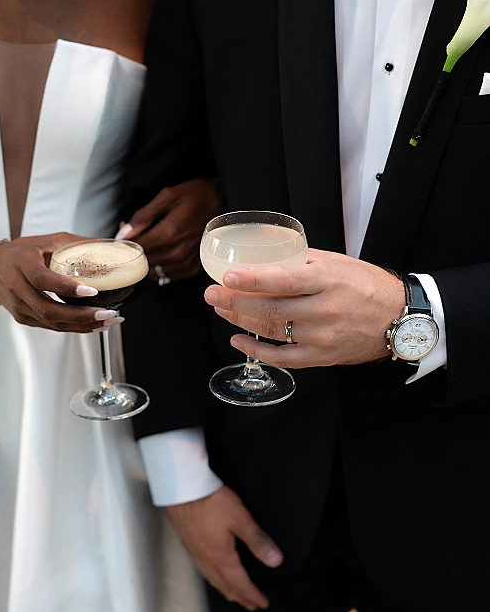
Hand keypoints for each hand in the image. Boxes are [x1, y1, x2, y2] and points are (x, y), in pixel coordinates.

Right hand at [0, 232, 123, 331]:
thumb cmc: (23, 252)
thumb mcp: (47, 240)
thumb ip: (76, 244)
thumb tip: (111, 246)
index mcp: (22, 262)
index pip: (42, 279)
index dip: (67, 288)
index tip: (91, 291)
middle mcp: (17, 287)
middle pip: (49, 309)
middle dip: (82, 316)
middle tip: (108, 314)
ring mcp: (19, 307)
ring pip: (53, 323)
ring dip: (83, 326)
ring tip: (108, 321)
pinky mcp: (23, 318)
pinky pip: (51, 326)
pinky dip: (74, 328)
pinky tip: (94, 325)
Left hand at [116, 178, 223, 281]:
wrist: (224, 201)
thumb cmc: (196, 196)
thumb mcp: (167, 196)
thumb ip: (143, 216)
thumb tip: (123, 233)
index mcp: (169, 233)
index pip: (137, 247)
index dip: (126, 242)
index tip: (124, 235)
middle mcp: (178, 252)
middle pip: (144, 261)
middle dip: (135, 251)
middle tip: (136, 237)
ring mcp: (187, 262)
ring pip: (153, 272)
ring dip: (146, 261)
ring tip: (149, 246)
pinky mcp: (194, 269)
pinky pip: (167, 276)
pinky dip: (159, 268)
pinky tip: (160, 255)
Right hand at [165, 485, 283, 610]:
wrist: (182, 490)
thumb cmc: (211, 502)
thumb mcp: (241, 520)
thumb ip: (258, 541)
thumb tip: (276, 562)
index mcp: (221, 558)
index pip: (240, 584)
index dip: (253, 595)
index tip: (263, 603)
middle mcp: (207, 560)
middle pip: (225, 585)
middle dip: (240, 596)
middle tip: (250, 604)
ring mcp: (195, 552)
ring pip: (212, 579)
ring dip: (225, 589)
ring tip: (233, 594)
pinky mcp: (188, 543)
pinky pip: (202, 569)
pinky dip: (212, 577)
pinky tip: (212, 571)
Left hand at [204, 248, 405, 367]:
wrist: (398, 318)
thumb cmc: (367, 286)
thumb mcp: (337, 262)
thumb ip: (302, 259)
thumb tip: (266, 253)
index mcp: (328, 280)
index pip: (284, 279)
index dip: (252, 279)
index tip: (227, 275)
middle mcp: (324, 309)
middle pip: (270, 309)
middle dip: (234, 301)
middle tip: (212, 294)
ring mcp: (322, 336)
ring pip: (272, 331)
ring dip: (240, 321)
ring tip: (221, 309)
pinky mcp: (322, 356)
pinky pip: (283, 358)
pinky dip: (257, 351)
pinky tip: (239, 341)